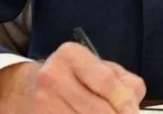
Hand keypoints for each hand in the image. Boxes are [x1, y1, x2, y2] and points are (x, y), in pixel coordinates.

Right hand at [0, 42, 146, 113]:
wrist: (30, 88)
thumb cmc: (75, 77)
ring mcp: (42, 100)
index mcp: (71, 54)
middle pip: (96, 108)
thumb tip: (132, 107)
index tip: (131, 112)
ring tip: (105, 113)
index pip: (105, 81)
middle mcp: (52, 75)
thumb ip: (125, 83)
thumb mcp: (102, 69)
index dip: (122, 101)